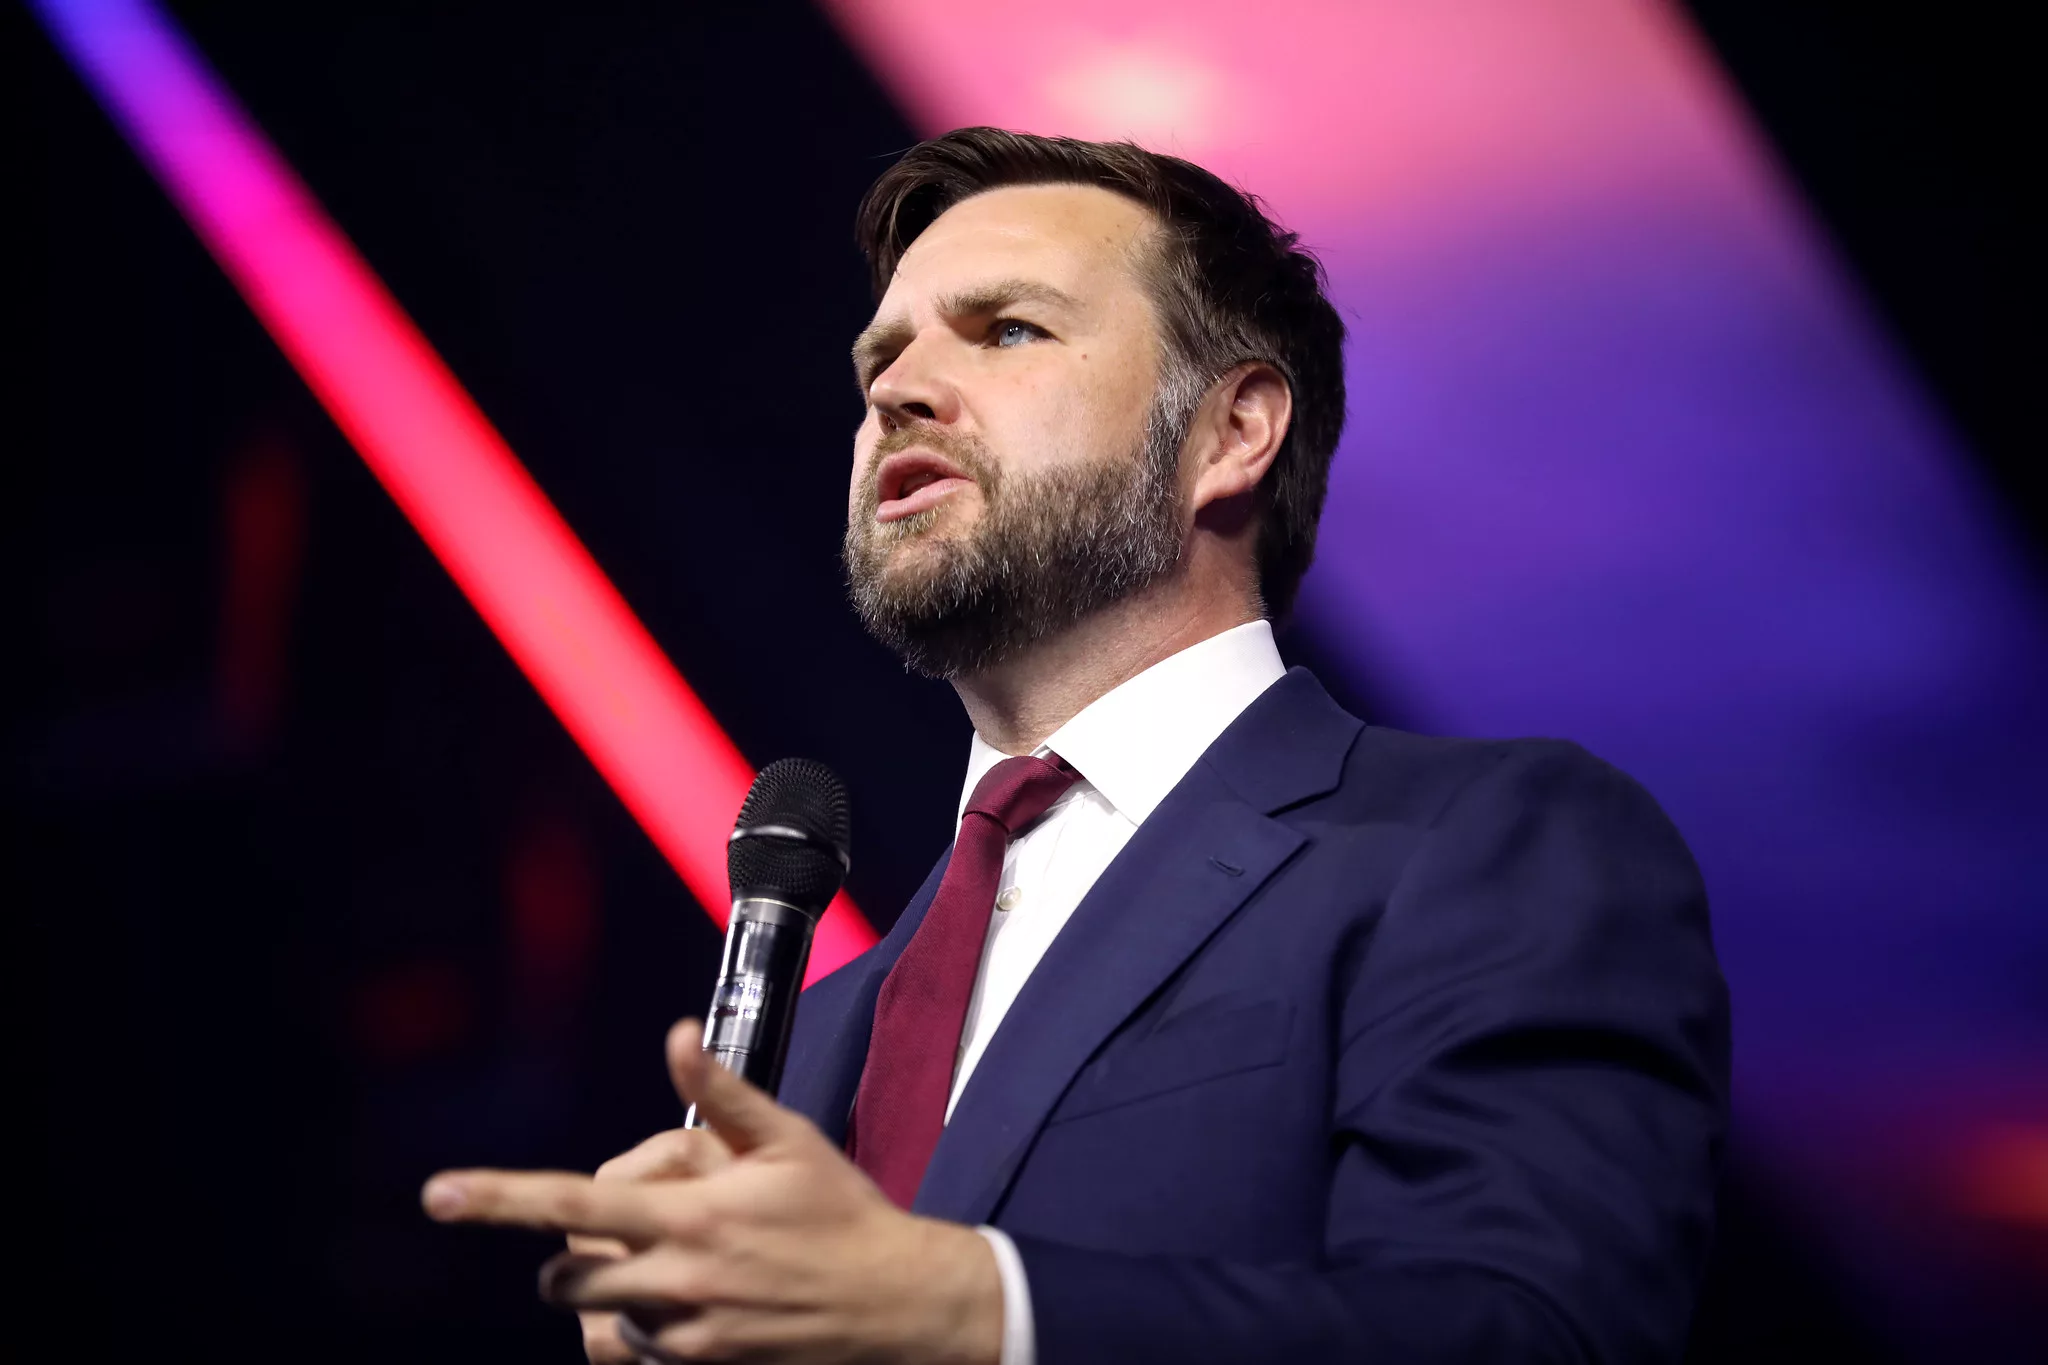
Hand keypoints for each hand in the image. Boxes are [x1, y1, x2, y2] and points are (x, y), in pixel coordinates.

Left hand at [421, 1019, 1003, 1364]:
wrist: (897, 1305)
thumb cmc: (841, 1212)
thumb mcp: (788, 1140)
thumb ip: (722, 1094)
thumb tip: (676, 1035)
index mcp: (694, 1215)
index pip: (575, 1203)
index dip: (500, 1198)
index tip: (439, 1193)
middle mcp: (679, 1281)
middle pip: (566, 1275)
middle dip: (574, 1250)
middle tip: (638, 1225)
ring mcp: (687, 1338)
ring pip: (594, 1321)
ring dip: (610, 1295)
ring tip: (671, 1267)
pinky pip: (632, 1356)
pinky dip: (640, 1331)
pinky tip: (692, 1304)